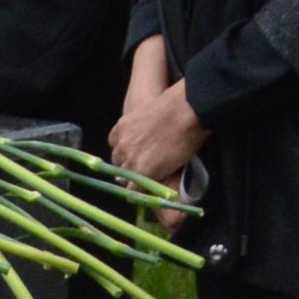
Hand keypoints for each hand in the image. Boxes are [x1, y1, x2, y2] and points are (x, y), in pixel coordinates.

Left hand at [107, 49, 205, 184]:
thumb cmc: (173, 107)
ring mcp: (130, 159)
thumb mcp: (147, 116)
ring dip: (137, 180)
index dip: (127, 155)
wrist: (183, 111)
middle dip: (130, 169)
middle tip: (146, 172)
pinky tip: (152, 191)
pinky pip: (135, 188)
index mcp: (119, 129)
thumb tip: (149, 141)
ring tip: (151, 182)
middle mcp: (120, 145)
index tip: (137, 159)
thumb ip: (141, 131)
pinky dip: (142, 191)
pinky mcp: (142, 171)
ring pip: (126, 178)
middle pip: (119, 165)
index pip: (116, 149)